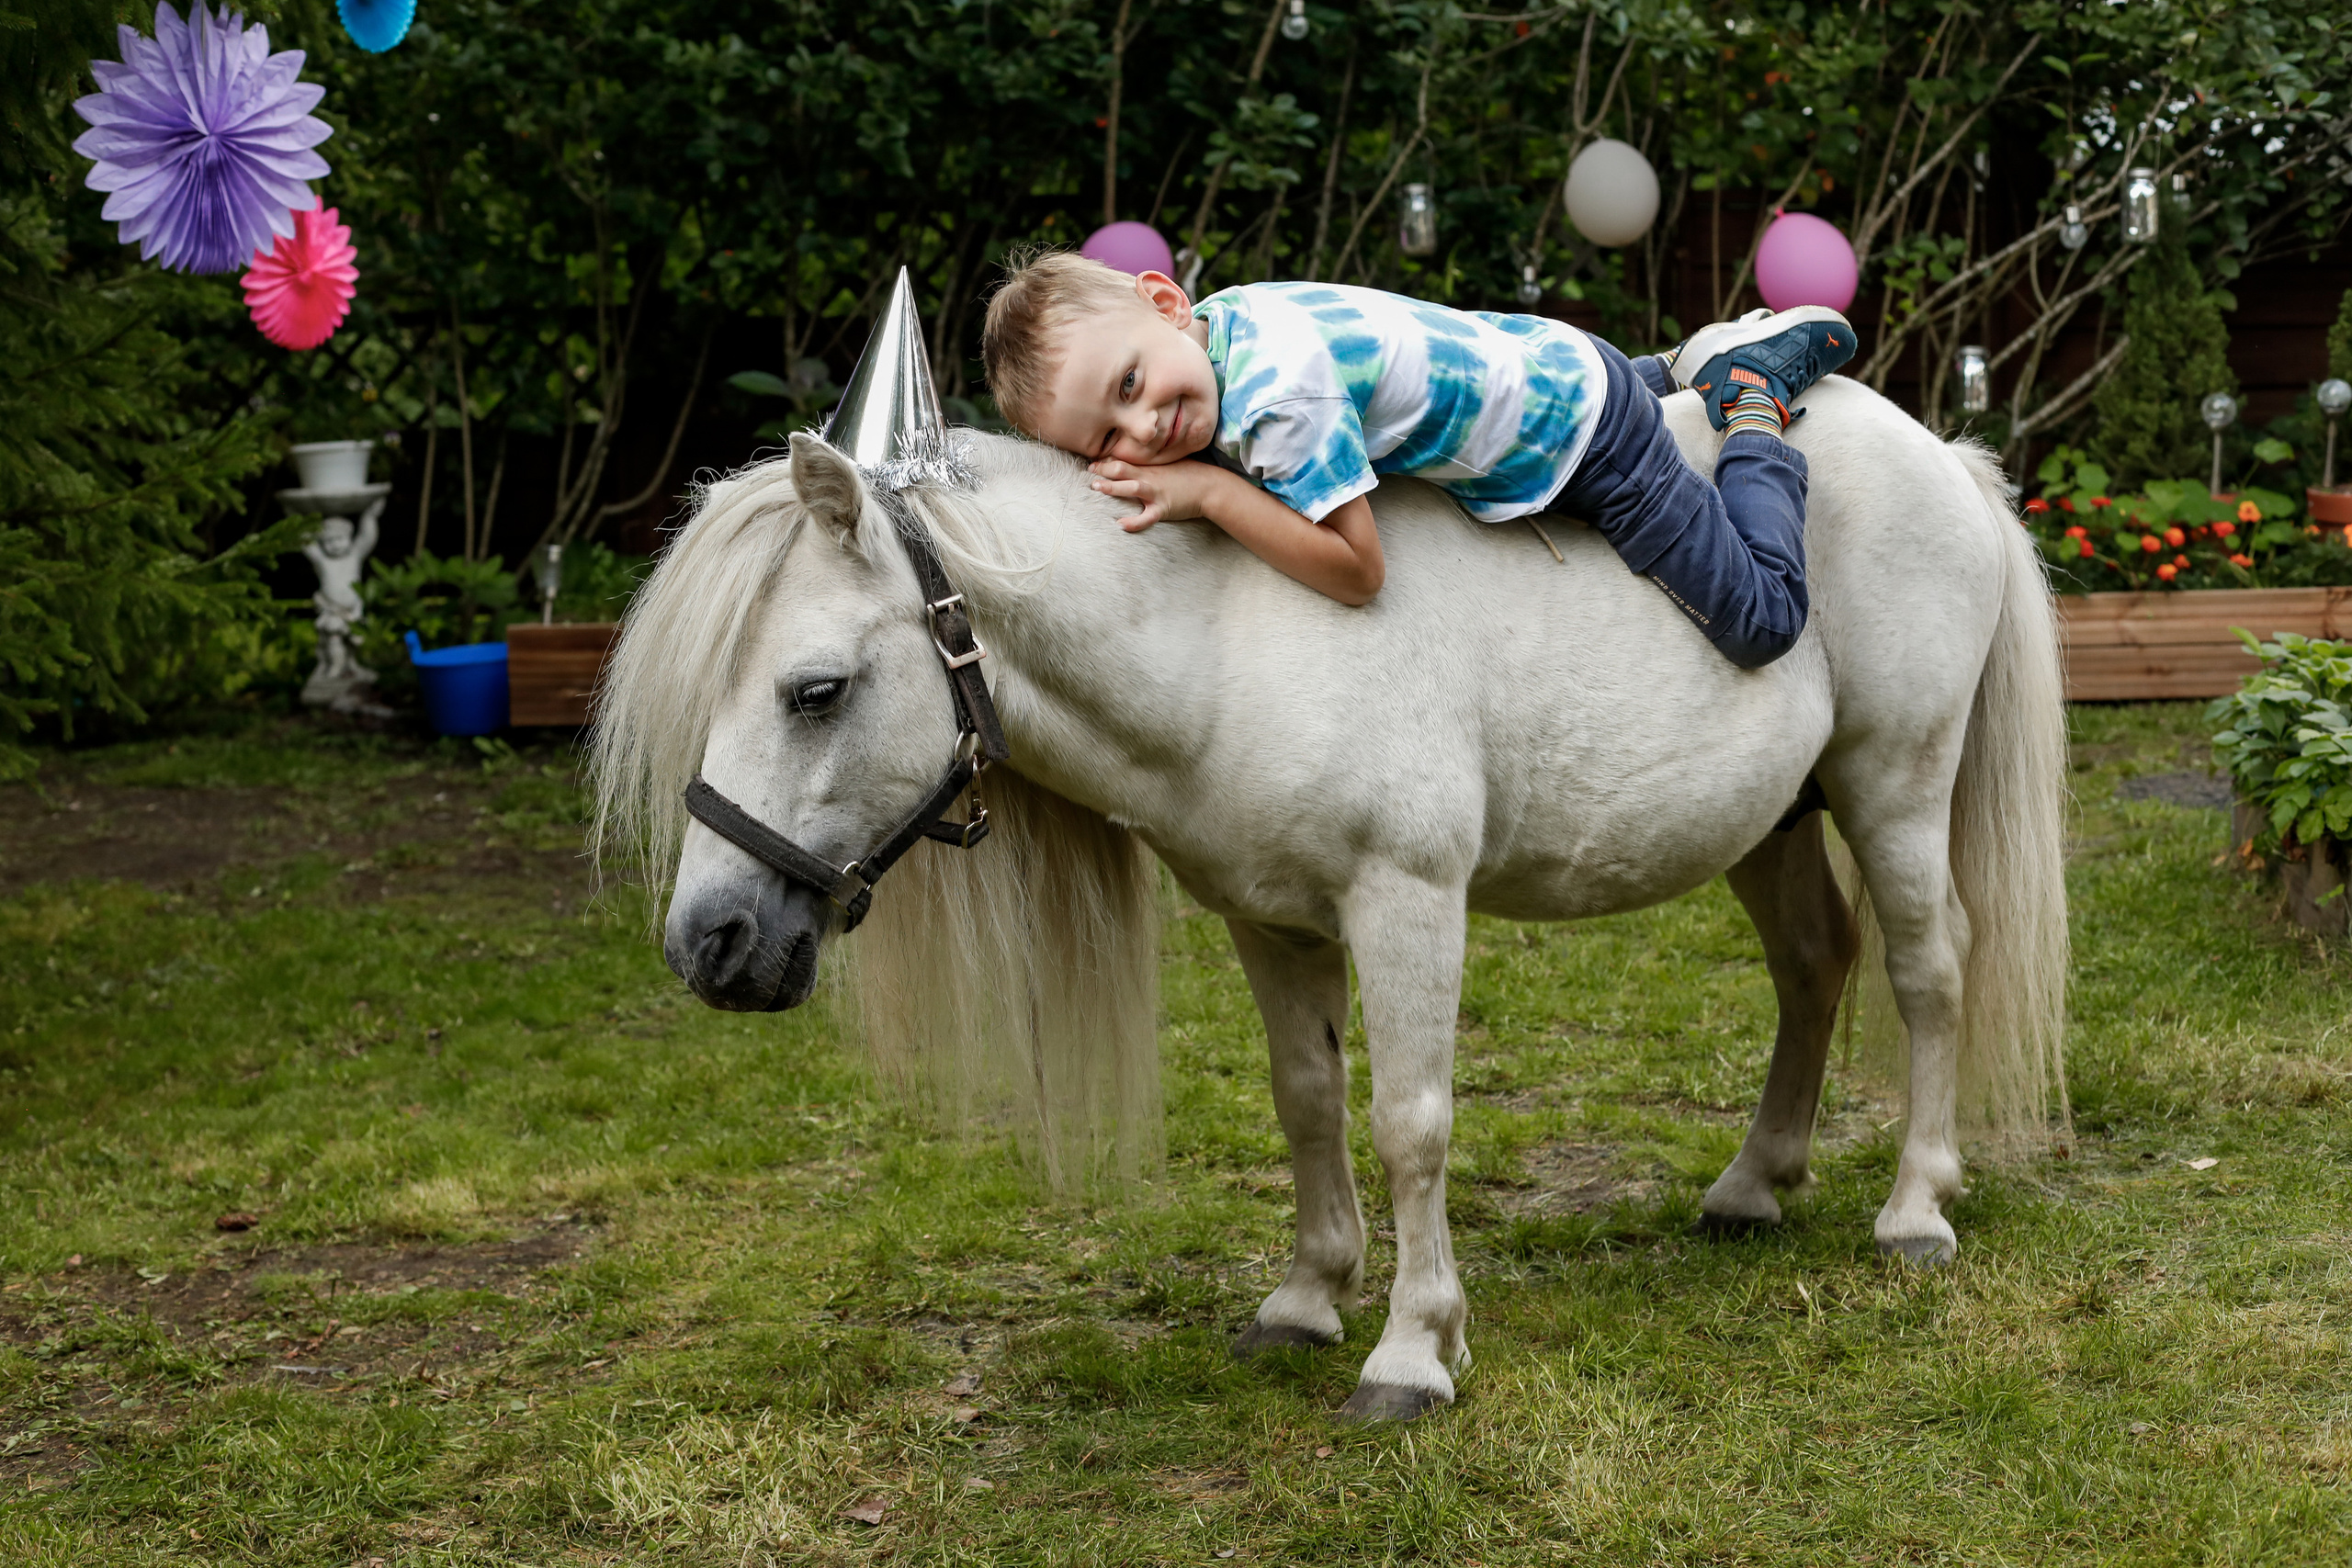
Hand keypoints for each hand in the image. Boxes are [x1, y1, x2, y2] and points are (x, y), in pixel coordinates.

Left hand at [1088, 457, 1226, 532]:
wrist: (1211, 487)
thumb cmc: (1191, 475)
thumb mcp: (1169, 464)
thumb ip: (1152, 465)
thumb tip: (1136, 466)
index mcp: (1150, 467)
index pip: (1124, 461)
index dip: (1106, 462)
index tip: (1092, 464)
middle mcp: (1150, 478)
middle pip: (1122, 470)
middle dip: (1103, 471)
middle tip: (1089, 472)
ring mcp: (1156, 493)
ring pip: (1131, 488)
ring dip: (1112, 487)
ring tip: (1096, 488)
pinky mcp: (1163, 509)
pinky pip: (1147, 517)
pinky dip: (1134, 522)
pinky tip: (1121, 525)